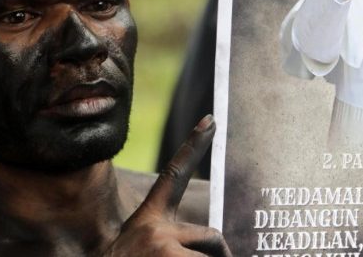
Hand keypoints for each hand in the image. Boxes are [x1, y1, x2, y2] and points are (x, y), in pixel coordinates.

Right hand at [109, 115, 230, 255]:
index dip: (194, 145)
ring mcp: (163, 248)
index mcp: (149, 220)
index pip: (174, 175)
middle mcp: (156, 229)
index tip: (211, 119)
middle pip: (213, 236)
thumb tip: (218, 243)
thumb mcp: (143, 248)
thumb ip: (173, 241)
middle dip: (219, 256)